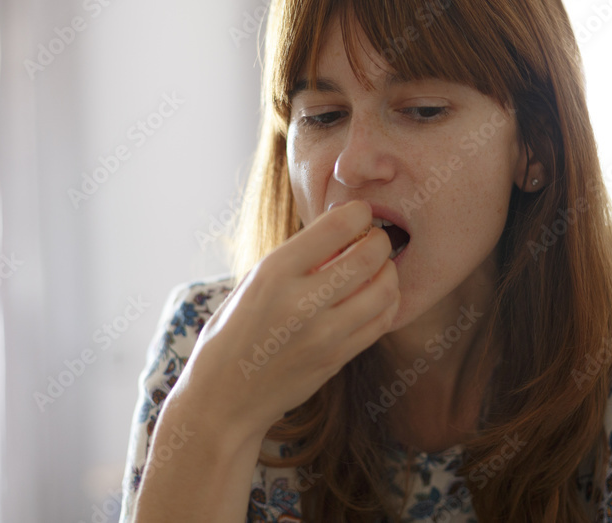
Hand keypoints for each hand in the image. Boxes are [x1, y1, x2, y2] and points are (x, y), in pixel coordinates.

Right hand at [165, 200, 398, 439]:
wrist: (223, 399)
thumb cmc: (233, 332)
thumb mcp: (253, 283)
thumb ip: (297, 259)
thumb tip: (344, 231)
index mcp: (274, 273)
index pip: (337, 226)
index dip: (359, 212)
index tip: (359, 214)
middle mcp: (301, 302)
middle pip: (369, 256)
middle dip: (380, 239)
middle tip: (374, 239)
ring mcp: (324, 334)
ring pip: (385, 289)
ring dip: (389, 271)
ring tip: (378, 268)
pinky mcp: (338, 358)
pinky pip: (382, 321)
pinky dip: (388, 301)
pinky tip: (376, 296)